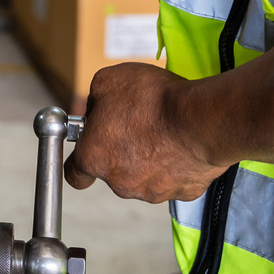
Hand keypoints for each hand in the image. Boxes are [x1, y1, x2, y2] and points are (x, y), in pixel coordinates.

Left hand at [65, 62, 230, 203]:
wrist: (200, 120)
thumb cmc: (153, 101)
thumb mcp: (107, 81)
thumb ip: (93, 99)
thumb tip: (96, 107)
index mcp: (94, 158)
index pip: (73, 175)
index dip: (78, 162)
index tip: (87, 150)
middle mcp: (120, 182)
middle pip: (113, 171)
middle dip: (120, 150)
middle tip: (135, 124)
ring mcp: (152, 191)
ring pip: (143, 176)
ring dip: (149, 158)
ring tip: (163, 130)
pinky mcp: (182, 193)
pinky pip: (174, 178)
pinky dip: (176, 164)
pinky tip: (182, 142)